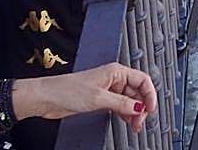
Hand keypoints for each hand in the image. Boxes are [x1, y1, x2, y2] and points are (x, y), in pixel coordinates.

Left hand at [13, 62, 156, 132]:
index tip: (150, 108)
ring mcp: (107, 89)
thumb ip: (121, 103)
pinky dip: (124, 113)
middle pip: (137, 91)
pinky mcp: (100, 98)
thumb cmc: (67, 90)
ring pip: (129, 100)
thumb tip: (138, 106)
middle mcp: (113, 79)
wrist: (47, 98)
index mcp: (116, 72)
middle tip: (140, 121)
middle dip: (141, 106)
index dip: (150, 94)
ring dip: (133, 112)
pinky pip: (119, 105)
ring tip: (134, 125)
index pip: (142, 80)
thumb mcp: (98, 98)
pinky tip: (126, 120)